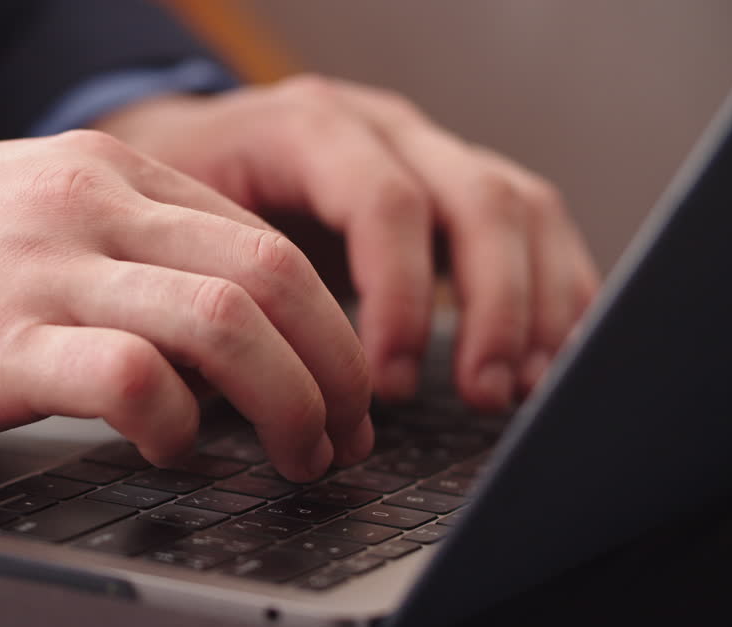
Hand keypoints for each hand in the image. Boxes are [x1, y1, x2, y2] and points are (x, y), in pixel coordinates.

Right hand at [0, 131, 372, 480]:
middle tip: (347, 432)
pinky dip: (178, 424)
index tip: (340, 381)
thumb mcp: (22, 216)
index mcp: (101, 170)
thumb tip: (210, 322)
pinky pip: (133, 376)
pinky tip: (173, 452)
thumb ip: (115, 248)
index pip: (259, 234)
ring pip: (226, 318)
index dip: (327, 320)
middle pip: (271, 272)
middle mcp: (86, 202)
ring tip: (301, 456)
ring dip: (291, 400)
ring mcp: (44, 267)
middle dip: (335, 365)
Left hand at [95, 75, 599, 409]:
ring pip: (520, 207)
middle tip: (480, 394)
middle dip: (493, 308)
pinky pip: (531, 223)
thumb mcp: (178, 232)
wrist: (192, 146)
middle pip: (477, 197)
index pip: (385, 201)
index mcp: (307, 128)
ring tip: (519, 388)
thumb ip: (218, 290)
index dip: (400, 297)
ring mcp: (426, 150)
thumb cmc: (180, 197)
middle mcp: (381, 129)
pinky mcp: (453, 184)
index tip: (389, 382)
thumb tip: (249, 387)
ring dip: (534, 305)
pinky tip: (547, 355)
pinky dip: (553, 290)